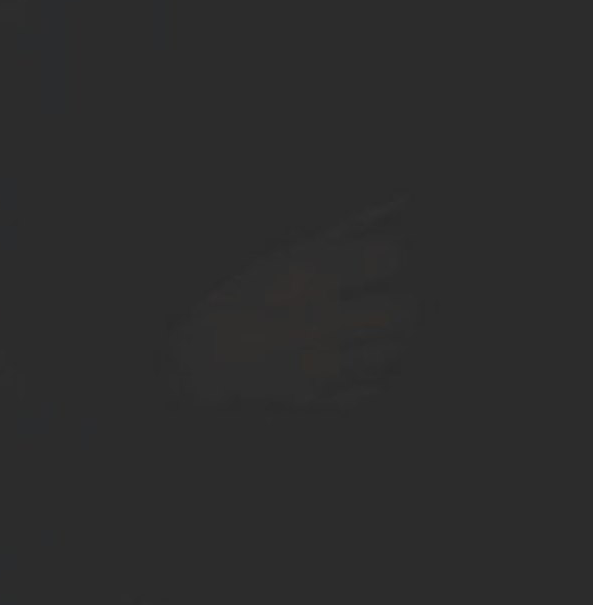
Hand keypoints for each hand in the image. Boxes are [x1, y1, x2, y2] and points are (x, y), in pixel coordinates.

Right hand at [176, 216, 412, 406]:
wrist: (200, 362)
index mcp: (312, 275)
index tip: (384, 266)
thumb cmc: (245, 298)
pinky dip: (375, 376)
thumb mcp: (289, 254)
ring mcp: (319, 367)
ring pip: (392, 354)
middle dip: (404, 305)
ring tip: (377, 333)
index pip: (391, 259)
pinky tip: (361, 363)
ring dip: (393, 341)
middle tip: (391, 303)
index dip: (393, 260)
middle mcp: (320, 321)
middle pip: (400, 312)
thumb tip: (400, 203)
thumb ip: (347, 230)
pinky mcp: (316, 401)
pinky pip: (371, 390)